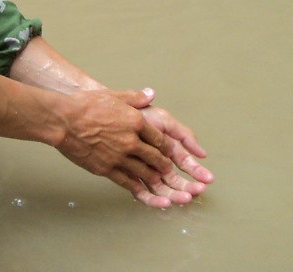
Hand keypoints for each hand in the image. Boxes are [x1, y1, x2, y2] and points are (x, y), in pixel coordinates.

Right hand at [56, 88, 210, 207]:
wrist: (61, 120)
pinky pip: (127, 181)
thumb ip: (134, 97)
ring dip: (154, 177)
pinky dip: (138, 187)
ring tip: (159, 180)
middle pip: (155, 157)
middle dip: (164, 165)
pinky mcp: (106, 168)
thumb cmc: (83, 105)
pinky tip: (142, 189)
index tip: (169, 152)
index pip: (159, 138)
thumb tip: (150, 93)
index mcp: (135, 122)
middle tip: (167, 169)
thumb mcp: (111, 95)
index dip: (166, 148)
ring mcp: (119, 157)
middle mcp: (131, 141)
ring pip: (145, 172)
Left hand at [130, 91, 212, 206]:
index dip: (197, 172)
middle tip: (197, 191)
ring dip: (174, 195)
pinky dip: (153, 199)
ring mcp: (143, 171)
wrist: (107, 113)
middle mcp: (156, 162)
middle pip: (175, 180)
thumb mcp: (162, 119)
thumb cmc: (134, 114)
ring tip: (184, 198)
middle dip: (189, 187)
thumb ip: (183, 134)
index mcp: (166, 149)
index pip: (185, 164)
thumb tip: (202, 154)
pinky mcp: (128, 178)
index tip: (207, 179)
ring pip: (161, 189)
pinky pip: (141, 192)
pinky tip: (163, 203)